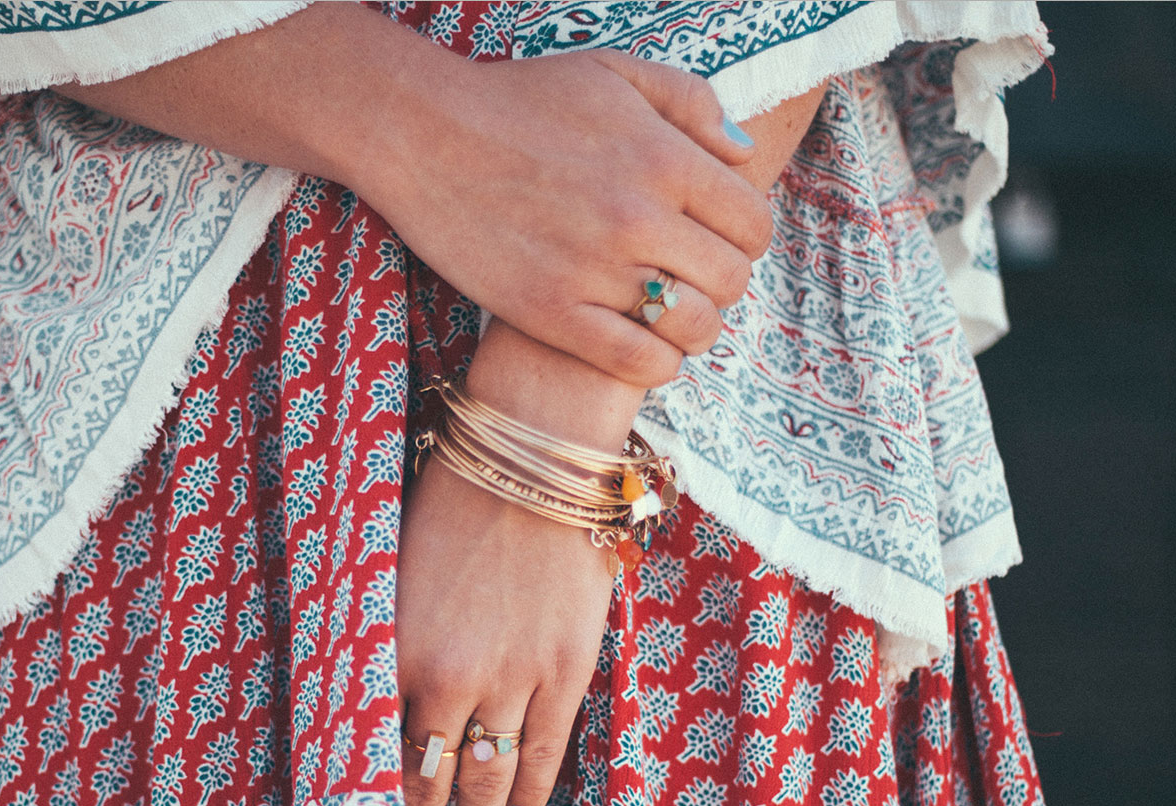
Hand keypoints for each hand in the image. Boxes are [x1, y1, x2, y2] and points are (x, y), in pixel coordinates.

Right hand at [351, 49, 772, 387]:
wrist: (423, 133)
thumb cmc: (519, 101)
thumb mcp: (613, 72)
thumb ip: (690, 102)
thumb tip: (745, 156)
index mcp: (664, 157)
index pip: (753, 224)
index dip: (743, 237)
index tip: (715, 238)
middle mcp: (638, 216)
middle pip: (731, 280)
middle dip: (720, 282)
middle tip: (687, 276)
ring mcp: (595, 270)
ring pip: (693, 328)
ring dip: (691, 327)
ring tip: (665, 313)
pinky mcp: (551, 314)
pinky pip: (640, 363)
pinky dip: (655, 363)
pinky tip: (639, 344)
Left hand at [395, 449, 614, 805]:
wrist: (531, 459)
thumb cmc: (445, 502)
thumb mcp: (388, 574)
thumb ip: (379, 648)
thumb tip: (367, 712)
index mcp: (395, 654)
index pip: (376, 759)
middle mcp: (453, 679)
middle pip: (433, 785)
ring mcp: (518, 678)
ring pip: (493, 779)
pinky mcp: (569, 667)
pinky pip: (548, 747)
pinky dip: (531, 788)